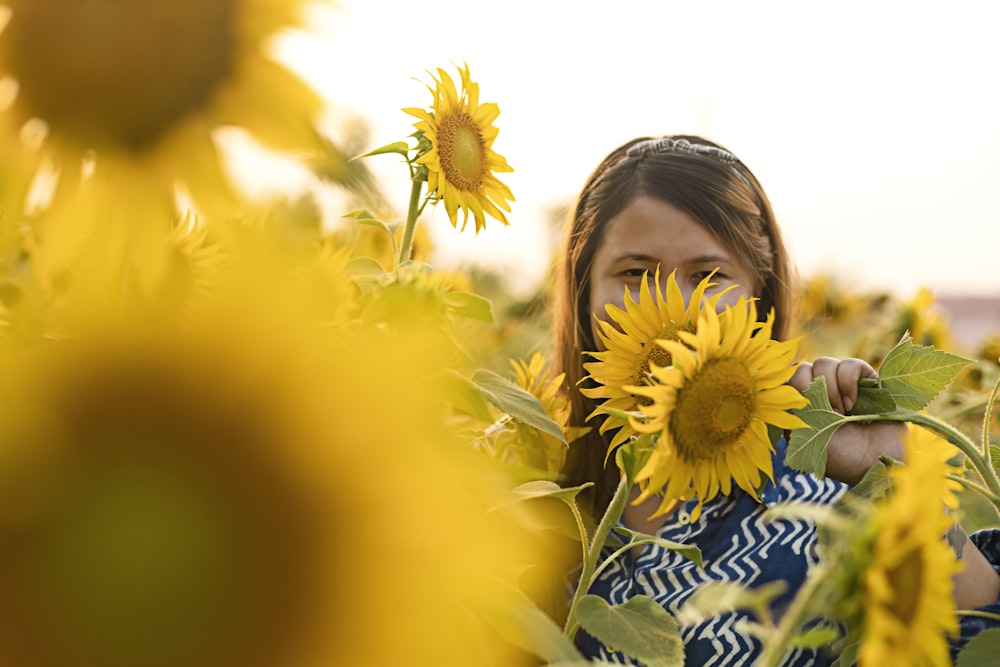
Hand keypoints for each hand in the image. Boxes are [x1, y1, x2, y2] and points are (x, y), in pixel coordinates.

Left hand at [790, 357, 903, 484]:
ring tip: (842, 413)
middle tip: (827, 414)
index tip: (805, 415)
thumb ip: (789, 412)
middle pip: (803, 368)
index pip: (786, 380)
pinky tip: (853, 403)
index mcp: (803, 404)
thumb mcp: (803, 439)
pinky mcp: (867, 380)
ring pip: (824, 363)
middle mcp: (822, 390)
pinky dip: (848, 381)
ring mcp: (844, 384)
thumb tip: (781, 389)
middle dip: (812, 391)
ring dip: (831, 388)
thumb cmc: (839, 457)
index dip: (794, 393)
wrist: (875, 464)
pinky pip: (850, 364)